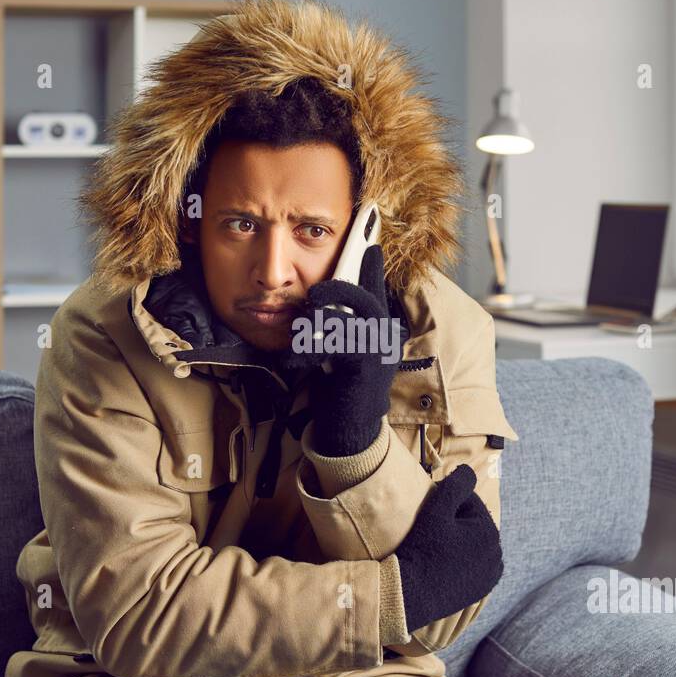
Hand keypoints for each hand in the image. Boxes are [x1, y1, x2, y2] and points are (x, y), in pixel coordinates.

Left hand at [287, 244, 399, 456]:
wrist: (350, 433)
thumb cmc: (340, 393)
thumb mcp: (338, 354)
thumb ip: (336, 329)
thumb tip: (319, 304)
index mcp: (377, 330)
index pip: (376, 291)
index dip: (372, 266)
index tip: (370, 243)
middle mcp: (383, 337)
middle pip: (364, 297)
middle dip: (336, 289)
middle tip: (314, 293)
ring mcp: (376, 352)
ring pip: (346, 319)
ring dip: (315, 326)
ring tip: (298, 336)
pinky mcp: (363, 367)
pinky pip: (335, 344)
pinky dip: (307, 351)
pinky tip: (292, 361)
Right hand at [393, 464, 503, 632]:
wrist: (409, 593)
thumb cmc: (422, 547)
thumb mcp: (437, 509)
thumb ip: (456, 485)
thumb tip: (469, 470)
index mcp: (490, 531)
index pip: (469, 504)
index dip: (447, 504)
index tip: (429, 513)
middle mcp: (497, 554)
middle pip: (472, 525)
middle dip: (456, 523)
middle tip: (431, 531)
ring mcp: (490, 575)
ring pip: (473, 545)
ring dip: (460, 541)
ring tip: (436, 547)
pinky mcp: (481, 590)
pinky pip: (474, 566)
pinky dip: (463, 561)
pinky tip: (446, 563)